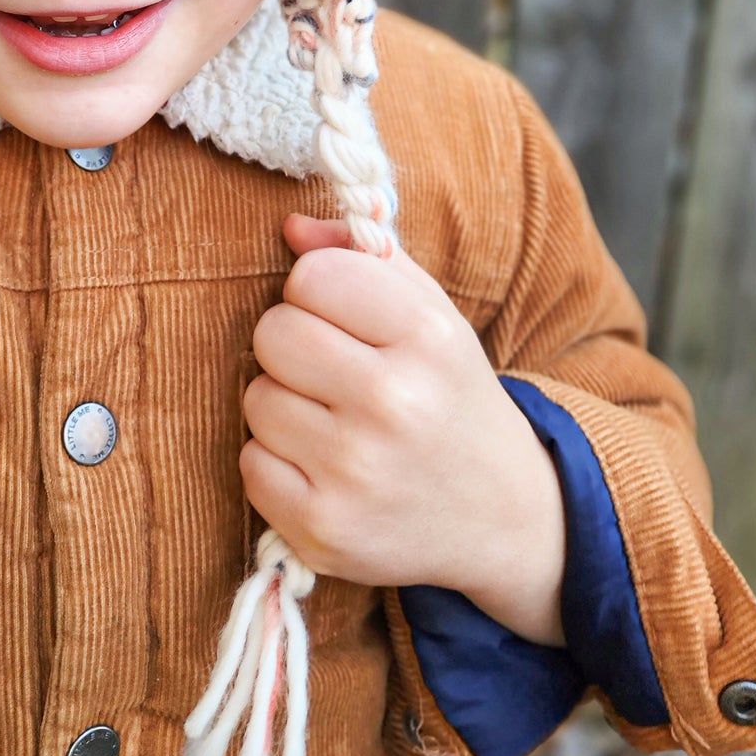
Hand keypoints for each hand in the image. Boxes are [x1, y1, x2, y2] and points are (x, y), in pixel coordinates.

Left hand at [241, 216, 566, 645]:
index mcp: (428, 337)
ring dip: (284, 406)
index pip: (312, 275)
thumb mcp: (431, 316)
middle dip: (293, 346)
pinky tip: (323, 468)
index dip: (317, 293)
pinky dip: (277, 464)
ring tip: (334, 423)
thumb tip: (291, 227)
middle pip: (273, 333)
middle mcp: (395, 402)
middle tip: (333, 373)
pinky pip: (251, 465)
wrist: (504, 516)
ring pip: (256, 399)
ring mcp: (357, 471)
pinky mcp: (324, 529)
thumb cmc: (450, 397)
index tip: (345, 321)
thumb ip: (365, 257)